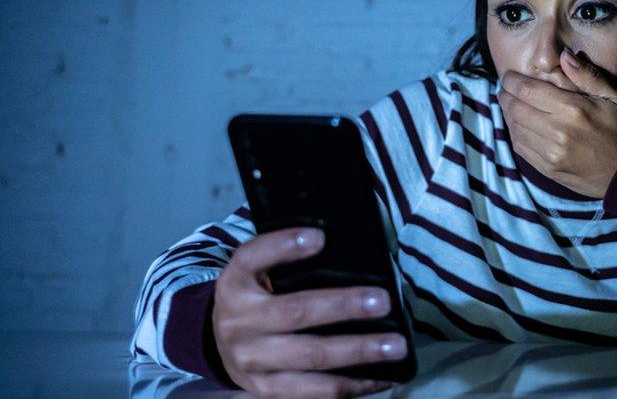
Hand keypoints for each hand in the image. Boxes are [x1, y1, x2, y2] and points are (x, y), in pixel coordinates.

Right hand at [213, 227, 402, 397]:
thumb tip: (338, 246)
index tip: (319, 236)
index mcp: (235, 283)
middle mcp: (239, 322)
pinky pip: (316, 392)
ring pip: (311, 357)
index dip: (284, 245)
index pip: (253, 257)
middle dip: (342, 306)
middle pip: (294, 312)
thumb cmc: (252, 298)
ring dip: (358, 352)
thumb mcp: (254, 272)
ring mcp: (253, 362)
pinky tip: (384, 374)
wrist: (218, 345)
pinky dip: (354, 385)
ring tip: (395, 345)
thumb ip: (283, 258)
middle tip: (382, 301)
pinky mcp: (267, 390)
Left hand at [498, 48, 616, 197]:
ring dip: (508, 114)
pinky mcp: (547, 168)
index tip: (508, 77)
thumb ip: (587, 75)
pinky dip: (515, 133)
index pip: (527, 90)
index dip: (511, 81)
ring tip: (511, 105)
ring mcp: (550, 153)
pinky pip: (520, 147)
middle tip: (505, 89)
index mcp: (573, 109)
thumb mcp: (613, 97)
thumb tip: (564, 56)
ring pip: (514, 128)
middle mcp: (557, 131)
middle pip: (515, 108)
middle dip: (505, 96)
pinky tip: (520, 125)